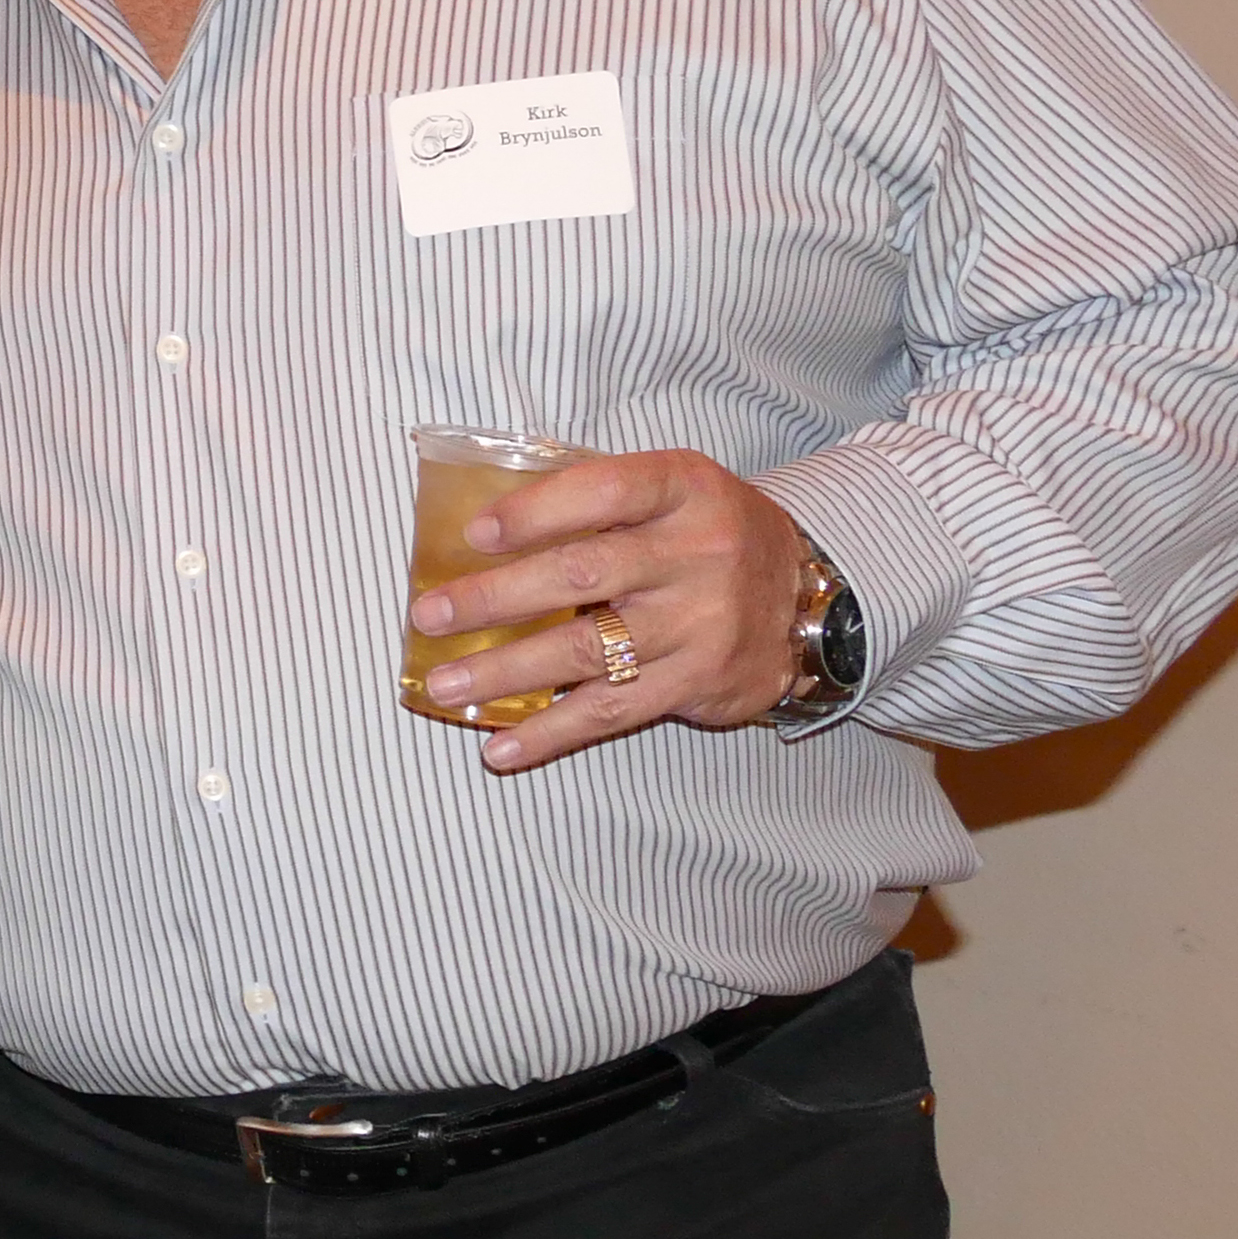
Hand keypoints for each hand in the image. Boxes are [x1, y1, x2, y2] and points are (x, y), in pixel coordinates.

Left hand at [407, 448, 806, 772]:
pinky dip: (551, 732)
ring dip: (505, 672)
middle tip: (428, 616)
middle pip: (582, 575)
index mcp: (684, 489)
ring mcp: (701, 622)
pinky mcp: (699, 681)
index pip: (604, 490)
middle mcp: (698, 553)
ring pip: (588, 651)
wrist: (809, 601)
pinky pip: (613, 711)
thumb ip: (597, 495)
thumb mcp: (674, 490)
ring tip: (444, 686)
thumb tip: (481, 524)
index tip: (474, 535)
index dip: (536, 512)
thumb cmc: (708, 534)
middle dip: (494, 599)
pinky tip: (502, 749)